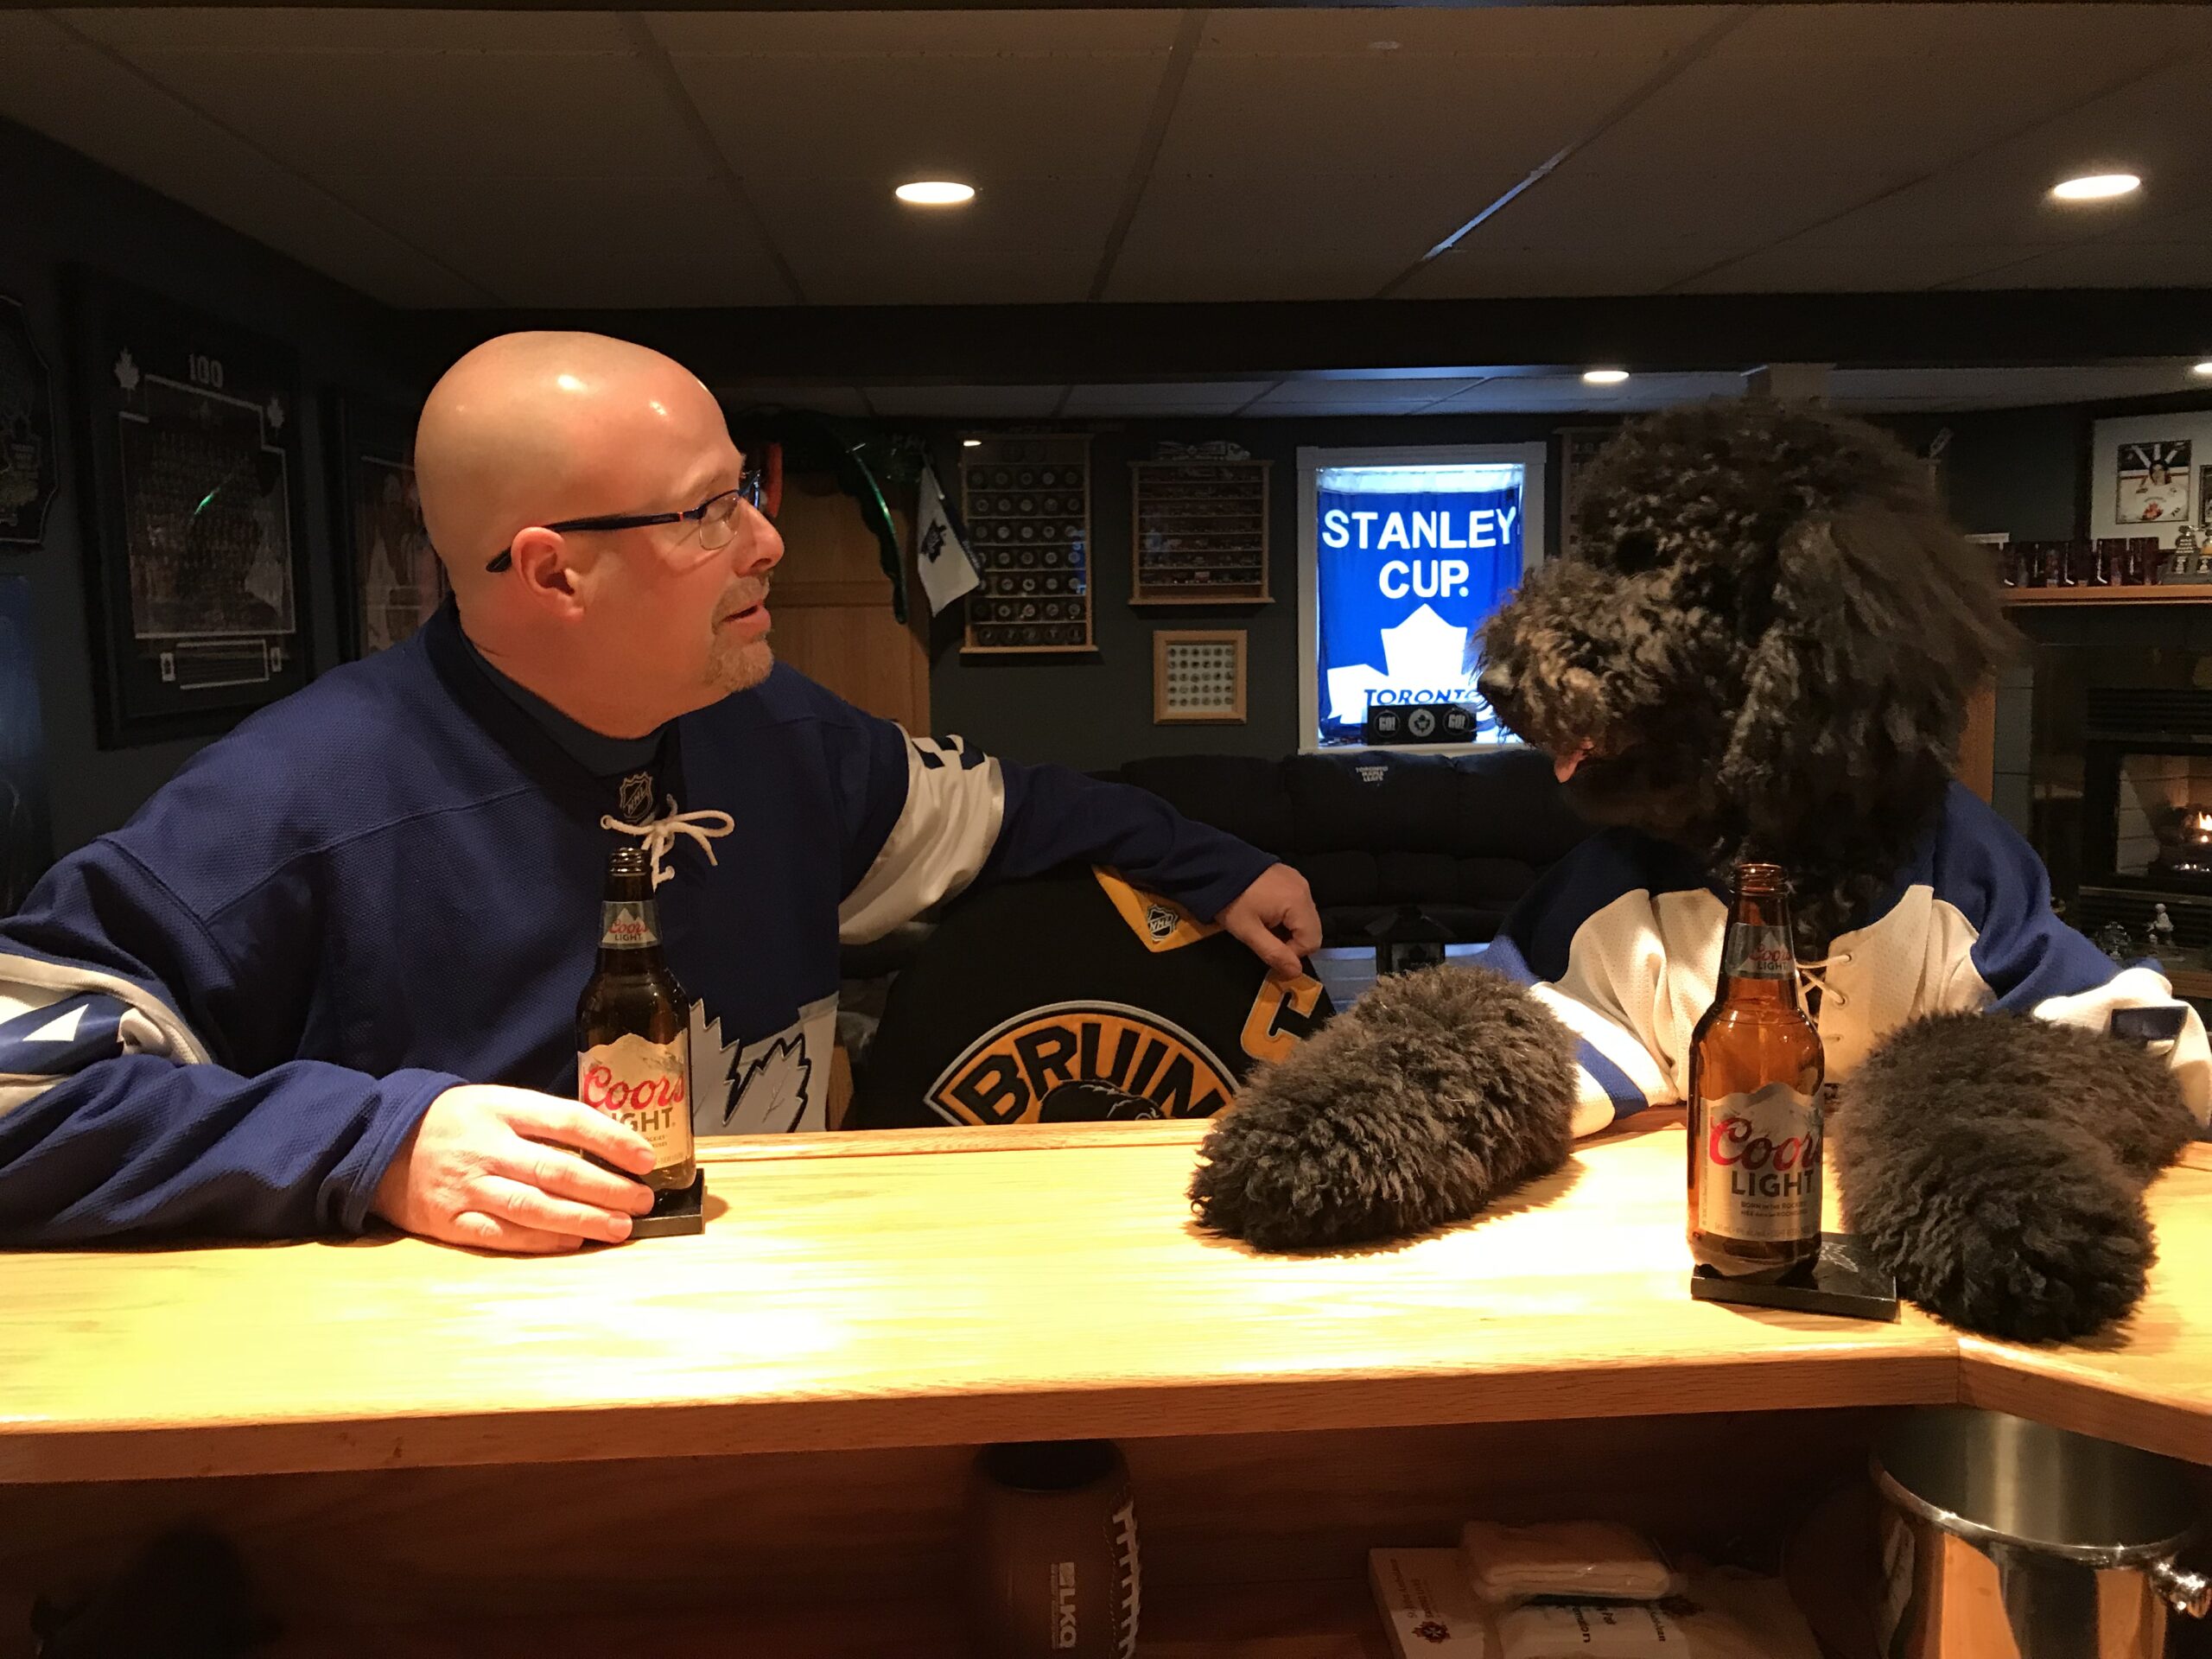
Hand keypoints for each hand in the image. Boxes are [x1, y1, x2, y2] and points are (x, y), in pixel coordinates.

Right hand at [372, 1084, 657, 1253]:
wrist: (379, 1146)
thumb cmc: (454, 1123)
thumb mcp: (495, 1101)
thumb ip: (542, 1120)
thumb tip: (607, 1140)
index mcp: (501, 1108)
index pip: (568, 1120)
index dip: (612, 1139)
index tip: (645, 1157)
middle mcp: (486, 1147)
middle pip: (556, 1169)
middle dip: (607, 1188)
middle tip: (642, 1200)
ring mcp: (467, 1187)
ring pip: (534, 1206)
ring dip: (583, 1219)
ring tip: (620, 1227)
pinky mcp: (451, 1222)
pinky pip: (503, 1235)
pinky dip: (542, 1240)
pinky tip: (573, 1242)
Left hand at [1218, 863, 1321, 981]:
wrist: (1215, 866)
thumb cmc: (1231, 900)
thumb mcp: (1248, 931)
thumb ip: (1274, 953)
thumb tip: (1295, 972)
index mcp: (1298, 902)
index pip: (1311, 942)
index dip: (1293, 953)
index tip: (1270, 950)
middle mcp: (1305, 890)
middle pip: (1312, 929)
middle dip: (1293, 941)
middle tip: (1267, 939)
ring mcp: (1299, 881)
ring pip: (1306, 918)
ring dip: (1290, 929)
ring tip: (1265, 926)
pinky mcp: (1291, 877)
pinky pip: (1298, 903)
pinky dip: (1288, 915)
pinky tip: (1267, 913)